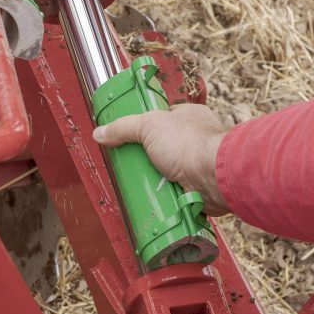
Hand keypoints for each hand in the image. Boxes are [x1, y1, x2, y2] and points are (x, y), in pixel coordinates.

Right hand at [92, 103, 230, 216]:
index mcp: (187, 116)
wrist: (214, 177)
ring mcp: (196, 163)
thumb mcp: (148, 126)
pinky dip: (165, 194)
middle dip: (147, 156)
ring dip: (155, 177)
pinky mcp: (196, 186)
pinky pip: (175, 189)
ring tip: (138, 182)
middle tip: (129, 163)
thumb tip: (100, 133)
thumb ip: (123, 127)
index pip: (162, 118)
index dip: (144, 126)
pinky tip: (153, 196)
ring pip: (168, 170)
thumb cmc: (190, 144)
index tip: (128, 135)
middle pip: (162, 146)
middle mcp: (194, 139)